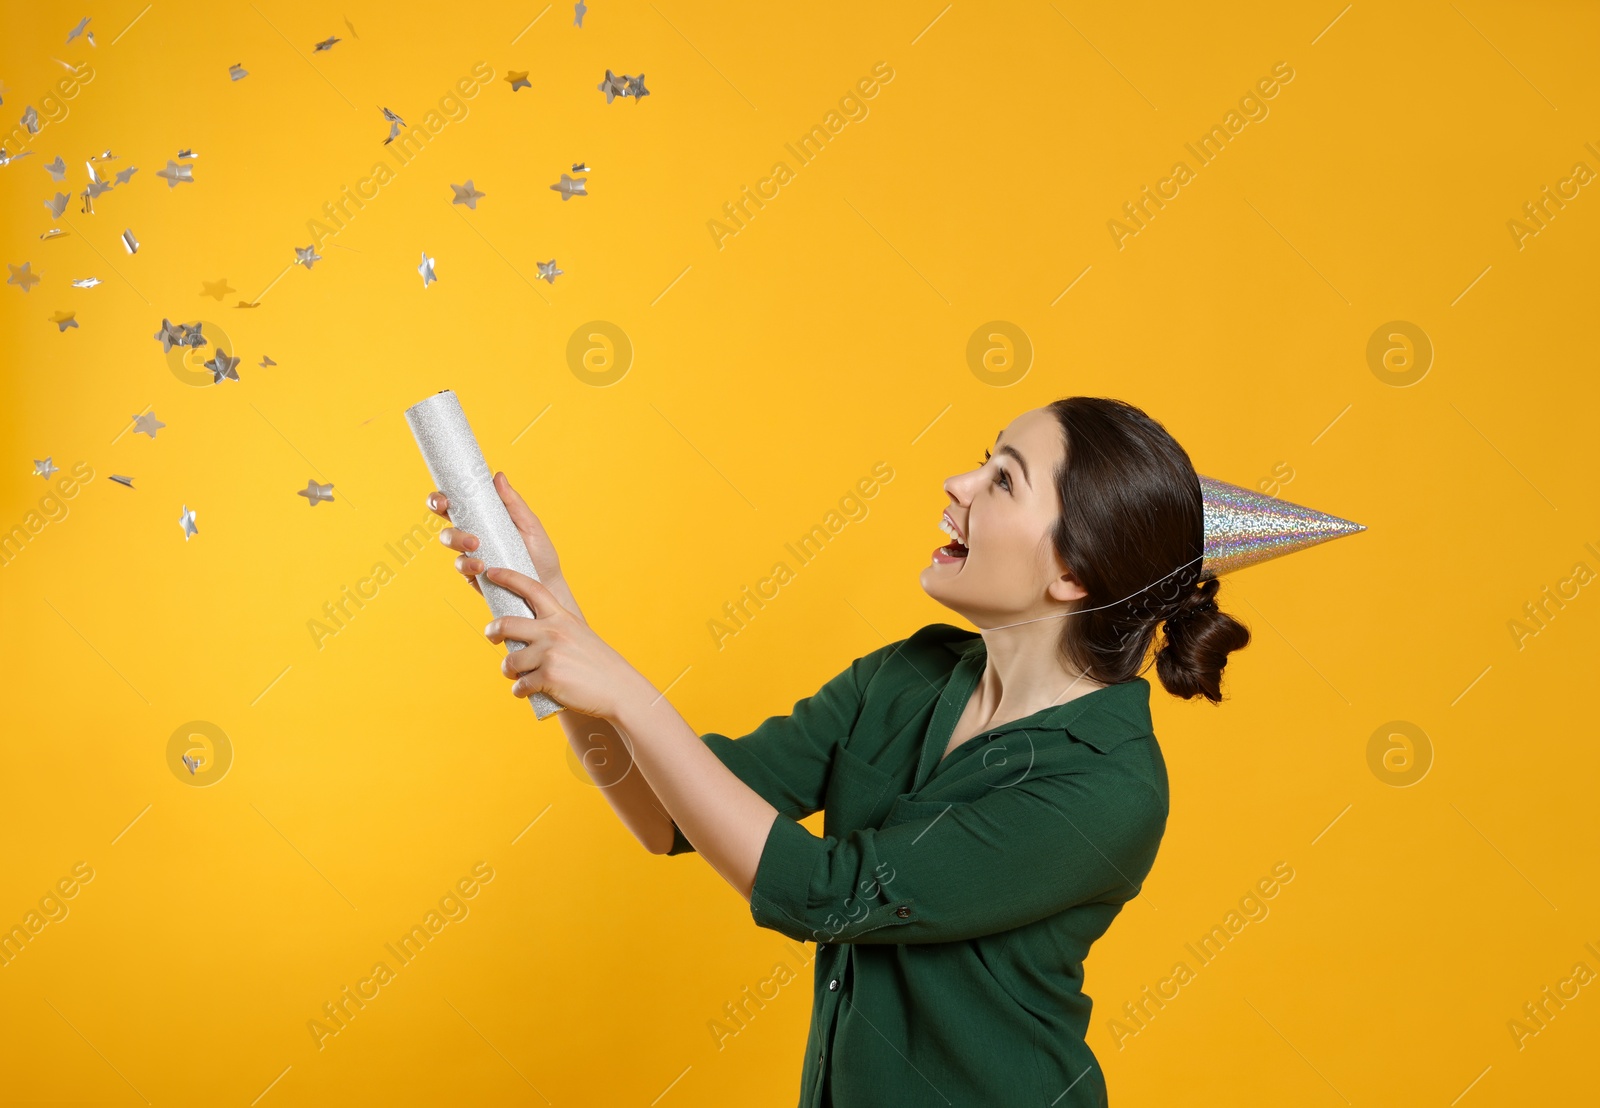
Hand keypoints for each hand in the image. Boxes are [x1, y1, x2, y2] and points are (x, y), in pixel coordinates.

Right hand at [428, 471, 562, 597]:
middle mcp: (473, 533)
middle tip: (446, 509)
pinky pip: (461, 566)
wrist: (547, 585)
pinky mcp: (472, 574)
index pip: (457, 501)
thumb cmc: (540, 552)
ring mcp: (470, 553)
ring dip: (456, 538)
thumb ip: (513, 503)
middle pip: (445, 517)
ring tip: (475, 545)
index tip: (443, 497)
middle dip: (438, 509)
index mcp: (484, 517)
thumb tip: (498, 476)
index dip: (442, 496)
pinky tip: (481, 566)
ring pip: (448, 540)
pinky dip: (467, 564)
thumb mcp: (530, 525)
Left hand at [482, 565, 654, 720]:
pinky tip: (526, 691)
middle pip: (506, 624)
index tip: (492, 572)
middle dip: (492, 631)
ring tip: (516, 675)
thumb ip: (554, 629)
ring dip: (508, 670)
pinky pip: (520, 685)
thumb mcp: (578, 635)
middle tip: (492, 636)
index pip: (531, 589)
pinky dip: (520, 691)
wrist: (618, 688)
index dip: (509, 578)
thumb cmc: (598, 664)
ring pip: (510, 661)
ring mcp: (549, 654)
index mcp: (561, 617)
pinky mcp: (548, 677)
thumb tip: (525, 635)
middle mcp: (553, 632)